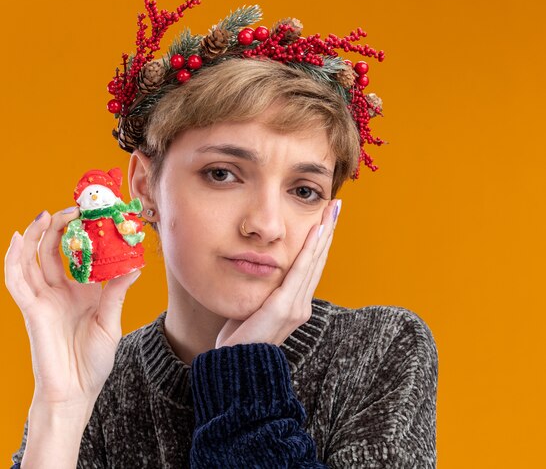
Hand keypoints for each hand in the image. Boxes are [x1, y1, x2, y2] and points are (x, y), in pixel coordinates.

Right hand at [4, 208, 141, 407]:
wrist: (77, 392)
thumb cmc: (93, 361)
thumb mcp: (110, 321)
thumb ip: (117, 292)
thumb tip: (136, 265)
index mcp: (77, 292)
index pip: (73, 254)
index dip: (78, 234)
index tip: (91, 214)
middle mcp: (57, 291)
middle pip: (49, 250)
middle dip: (57, 227)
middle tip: (72, 208)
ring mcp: (42, 299)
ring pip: (29, 259)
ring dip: (33, 236)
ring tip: (45, 215)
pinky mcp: (31, 310)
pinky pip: (16, 281)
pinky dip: (12, 259)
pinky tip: (15, 239)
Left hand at [215, 199, 341, 348]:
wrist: (235, 367)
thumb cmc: (240, 340)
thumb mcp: (254, 310)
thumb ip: (263, 294)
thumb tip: (260, 275)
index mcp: (295, 306)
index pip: (311, 267)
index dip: (320, 242)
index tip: (325, 219)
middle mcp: (301, 306)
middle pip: (318, 260)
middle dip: (328, 230)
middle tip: (336, 205)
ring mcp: (296, 307)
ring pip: (313, 261)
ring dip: (324, 233)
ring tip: (331, 210)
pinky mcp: (284, 308)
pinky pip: (300, 271)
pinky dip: (310, 249)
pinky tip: (317, 230)